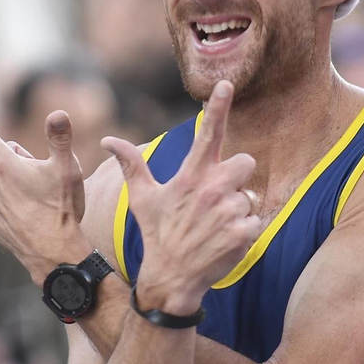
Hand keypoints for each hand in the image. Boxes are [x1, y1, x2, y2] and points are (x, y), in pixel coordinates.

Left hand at [0, 84, 87, 280]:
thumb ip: (60, 138)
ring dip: (16, 182)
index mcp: (0, 162)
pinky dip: (11, 201)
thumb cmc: (62, 210)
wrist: (54, 257)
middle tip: (43, 180)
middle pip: (0, 154)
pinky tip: (29, 215)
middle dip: (19, 159)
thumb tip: (58, 113)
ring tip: (38, 201)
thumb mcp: (68, 170)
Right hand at [102, 81, 258, 314]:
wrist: (171, 278)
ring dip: (237, 209)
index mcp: (190, 176)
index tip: (227, 84)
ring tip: (215, 226)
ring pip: (249, 196)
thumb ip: (131, 164)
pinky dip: (244, 231)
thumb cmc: (157, 234)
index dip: (218, 107)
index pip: (207, 134)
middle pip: (245, 161)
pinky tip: (224, 241)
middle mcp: (211, 190)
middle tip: (216, 198)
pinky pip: (255, 220)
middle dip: (236, 176)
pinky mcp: (243, 233)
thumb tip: (108, 140)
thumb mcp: (142, 198)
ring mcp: (228, 212)